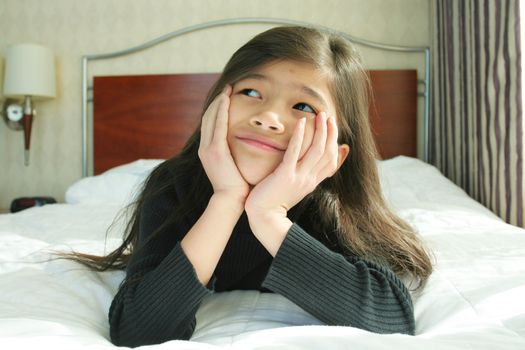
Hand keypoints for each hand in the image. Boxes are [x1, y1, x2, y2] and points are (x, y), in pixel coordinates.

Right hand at [198, 85, 249, 203]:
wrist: (231, 200)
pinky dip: (221, 111)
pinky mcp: (215, 151)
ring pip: (211, 118)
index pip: (211, 124)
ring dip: (219, 102)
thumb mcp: (232, 167)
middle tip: (227, 88)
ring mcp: (208, 149)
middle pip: (208, 117)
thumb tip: (243, 146)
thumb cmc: (237, 186)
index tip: (226, 97)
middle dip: (217, 101)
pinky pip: (218, 125)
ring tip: (227, 89)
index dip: (217, 109)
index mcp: (208, 151)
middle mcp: (205, 148)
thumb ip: (233, 154)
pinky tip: (227, 100)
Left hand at [245, 111, 340, 217]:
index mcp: (312, 182)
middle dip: (330, 132)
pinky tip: (301, 122)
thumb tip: (309, 164)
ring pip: (316, 150)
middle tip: (329, 116)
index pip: (332, 160)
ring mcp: (299, 177)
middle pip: (327, 152)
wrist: (264, 217)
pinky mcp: (285, 175)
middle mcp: (309, 179)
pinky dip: (300, 135)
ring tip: (320, 114)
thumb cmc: (274, 202)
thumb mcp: (294, 188)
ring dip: (320, 130)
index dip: (335, 142)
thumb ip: (303, 175)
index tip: (333, 127)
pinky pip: (295, 152)